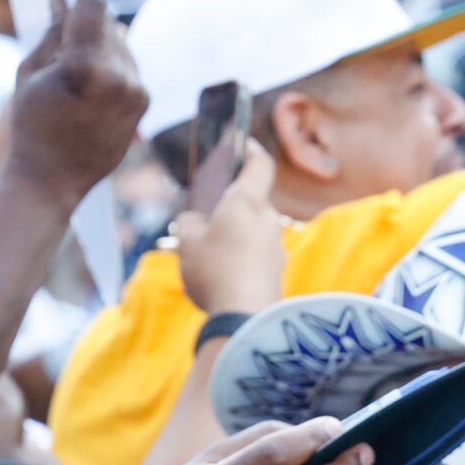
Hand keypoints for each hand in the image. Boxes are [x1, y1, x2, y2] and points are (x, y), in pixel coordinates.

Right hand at [2, 0, 147, 204]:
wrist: (52, 181)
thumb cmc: (32, 127)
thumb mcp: (30, 72)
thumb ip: (51, 33)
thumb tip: (61, 1)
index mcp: (85, 65)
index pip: (93, 5)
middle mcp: (118, 76)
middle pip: (109, 24)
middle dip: (88, 26)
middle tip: (65, 42)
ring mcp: (135, 92)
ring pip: (122, 45)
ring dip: (101, 47)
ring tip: (76, 74)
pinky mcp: (142, 104)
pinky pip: (129, 68)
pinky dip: (112, 68)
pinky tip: (90, 88)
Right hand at [174, 139, 287, 315]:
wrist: (244, 320)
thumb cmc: (214, 272)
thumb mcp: (186, 242)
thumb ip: (189, 223)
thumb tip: (195, 221)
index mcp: (247, 201)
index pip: (259, 164)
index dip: (250, 151)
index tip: (242, 145)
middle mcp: (269, 220)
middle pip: (252, 204)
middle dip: (231, 209)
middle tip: (207, 220)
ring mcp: (277, 249)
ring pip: (253, 233)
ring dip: (235, 238)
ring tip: (210, 257)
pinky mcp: (278, 275)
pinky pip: (257, 258)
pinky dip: (242, 262)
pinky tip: (224, 279)